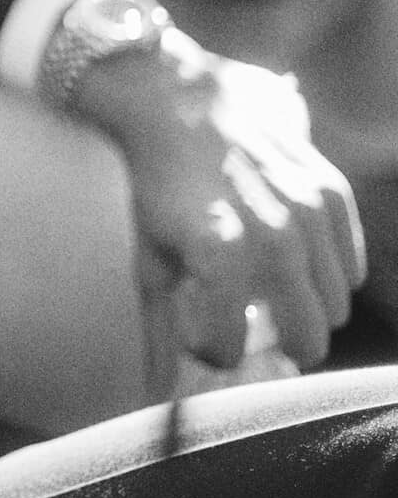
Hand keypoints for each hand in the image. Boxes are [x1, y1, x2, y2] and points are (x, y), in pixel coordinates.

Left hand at [68, 34, 362, 373]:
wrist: (175, 100)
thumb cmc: (154, 187)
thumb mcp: (146, 255)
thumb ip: (159, 328)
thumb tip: (157, 397)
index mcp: (219, 254)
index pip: (230, 351)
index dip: (213, 347)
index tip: (199, 329)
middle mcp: (273, 234)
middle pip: (309, 339)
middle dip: (279, 341)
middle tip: (252, 323)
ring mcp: (307, 210)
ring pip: (336, 306)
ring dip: (305, 306)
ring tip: (268, 285)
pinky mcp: (330, 190)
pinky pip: (351, 267)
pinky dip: (329, 274)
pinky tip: (296, 261)